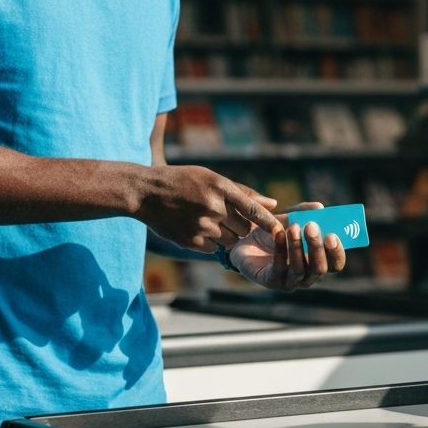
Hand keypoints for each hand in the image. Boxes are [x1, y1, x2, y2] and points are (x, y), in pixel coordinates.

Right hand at [136, 164, 281, 251]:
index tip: (281, 230)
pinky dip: (211, 243)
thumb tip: (273, 203)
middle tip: (225, 217)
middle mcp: (213, 207)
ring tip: (208, 221)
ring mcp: (202, 226)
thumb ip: (242, 192)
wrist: (146, 193)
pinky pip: (214, 249)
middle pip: (244, 228)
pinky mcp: (191, 241)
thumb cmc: (182, 181)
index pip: (253, 209)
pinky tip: (196, 229)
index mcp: (220, 187)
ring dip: (227, 235)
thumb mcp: (211, 178)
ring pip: (231, 240)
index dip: (269, 222)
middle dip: (240, 226)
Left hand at [229, 201, 346, 290]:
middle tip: (311, 226)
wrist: (245, 241)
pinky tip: (278, 233)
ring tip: (294, 227)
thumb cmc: (273, 231)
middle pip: (320, 269)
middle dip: (317, 247)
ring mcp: (290, 281)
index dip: (337, 252)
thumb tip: (319, 206)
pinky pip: (279, 267)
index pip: (336, 264)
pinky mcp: (271, 281)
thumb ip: (304, 212)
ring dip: (297, 247)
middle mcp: (307, 276)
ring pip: (300, 269)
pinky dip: (280, 249)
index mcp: (318, 262)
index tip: (332, 235)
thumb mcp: (290, 218)